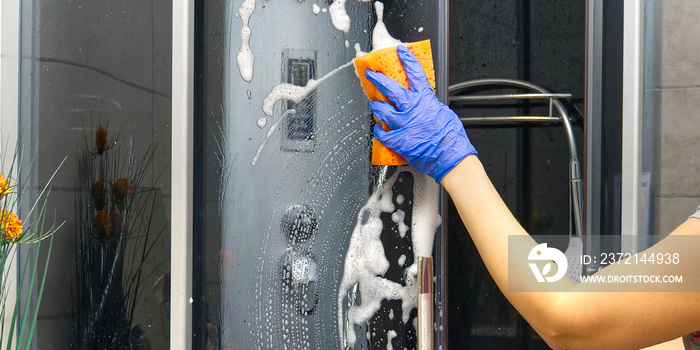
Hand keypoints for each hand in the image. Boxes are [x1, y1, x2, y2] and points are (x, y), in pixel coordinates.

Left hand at [365, 45, 476, 182]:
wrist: (450, 157)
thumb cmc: (451, 138)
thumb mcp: (444, 113)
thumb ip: (430, 105)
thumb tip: (425, 103)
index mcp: (425, 100)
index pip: (415, 74)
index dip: (407, 60)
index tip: (400, 51)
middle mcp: (411, 109)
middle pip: (390, 88)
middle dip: (377, 79)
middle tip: (370, 74)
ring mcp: (402, 124)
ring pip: (381, 110)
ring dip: (376, 106)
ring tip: (374, 105)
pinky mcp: (397, 140)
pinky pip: (381, 132)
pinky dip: (379, 130)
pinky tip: (379, 129)